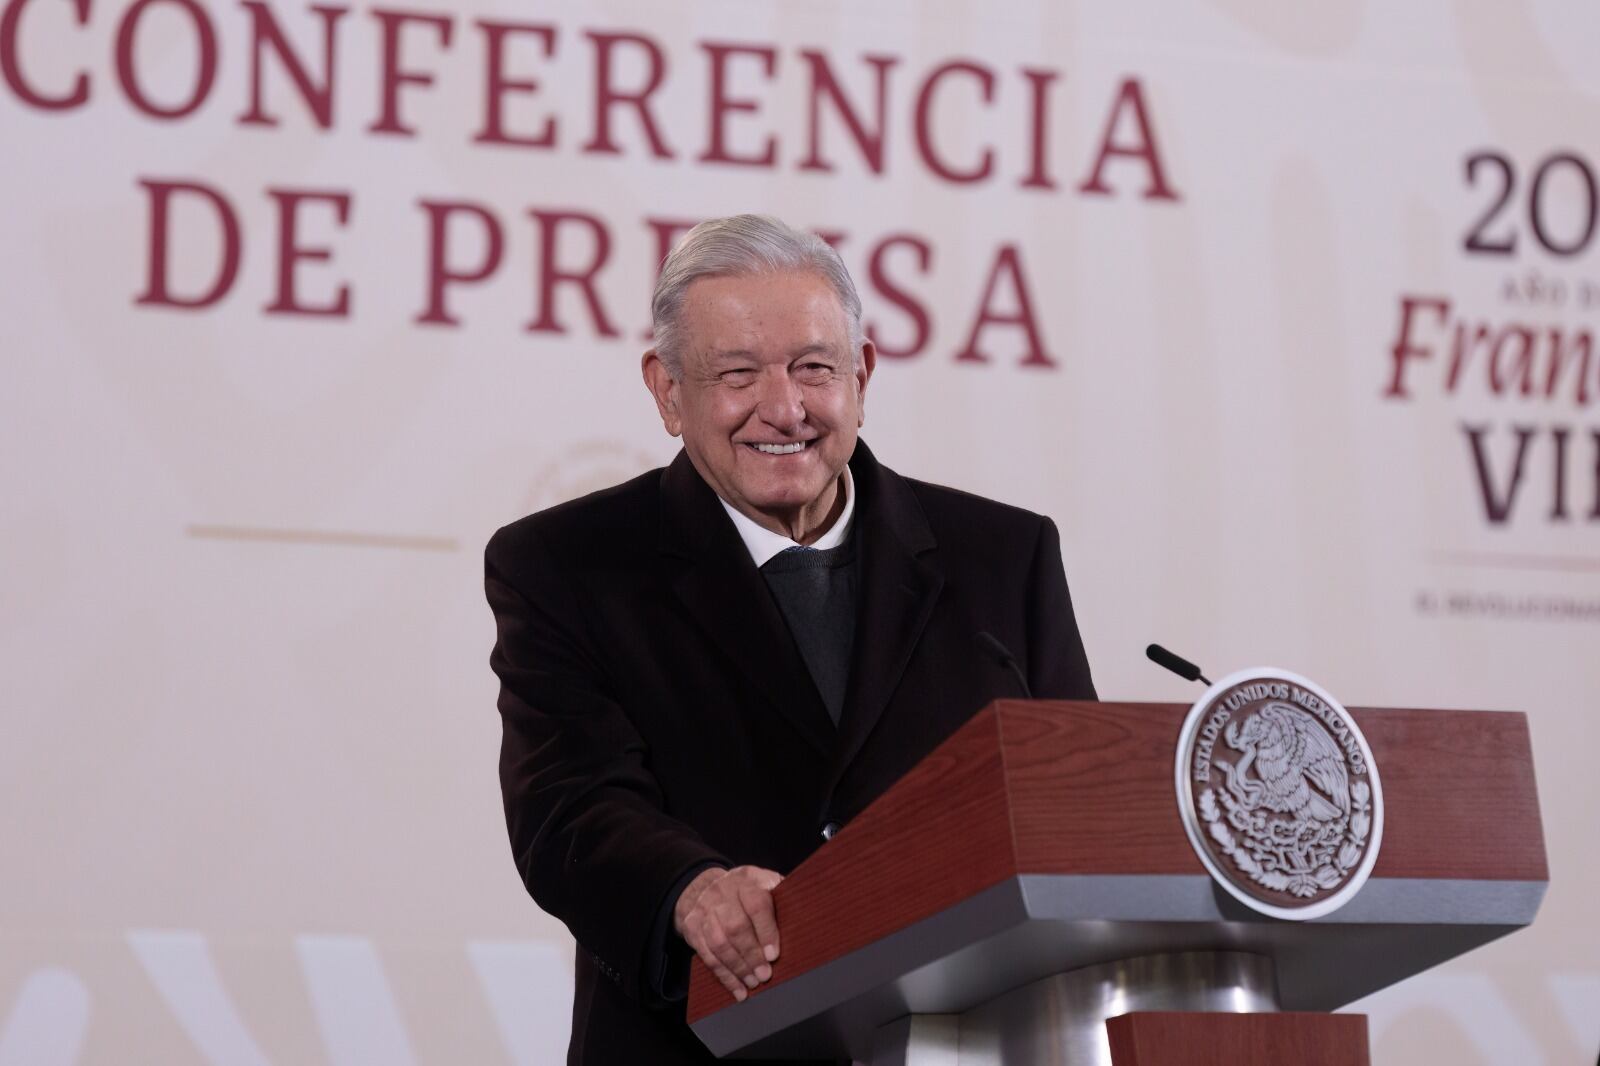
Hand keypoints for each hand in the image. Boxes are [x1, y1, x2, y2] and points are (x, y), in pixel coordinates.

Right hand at [673, 865, 782, 1001]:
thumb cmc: (743, 890)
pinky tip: (738, 989)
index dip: (766, 931)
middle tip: (765, 975)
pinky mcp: (692, 928)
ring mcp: (704, 910)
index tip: (774, 954)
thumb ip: (779, 894)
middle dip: (751, 955)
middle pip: (735, 927)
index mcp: (746, 881)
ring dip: (737, 968)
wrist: (702, 887)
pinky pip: (707, 955)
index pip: (756, 905)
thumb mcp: (761, 881)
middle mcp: (722, 893)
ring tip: (753, 984)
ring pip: (719, 943)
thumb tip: (805, 915)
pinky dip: (724, 975)